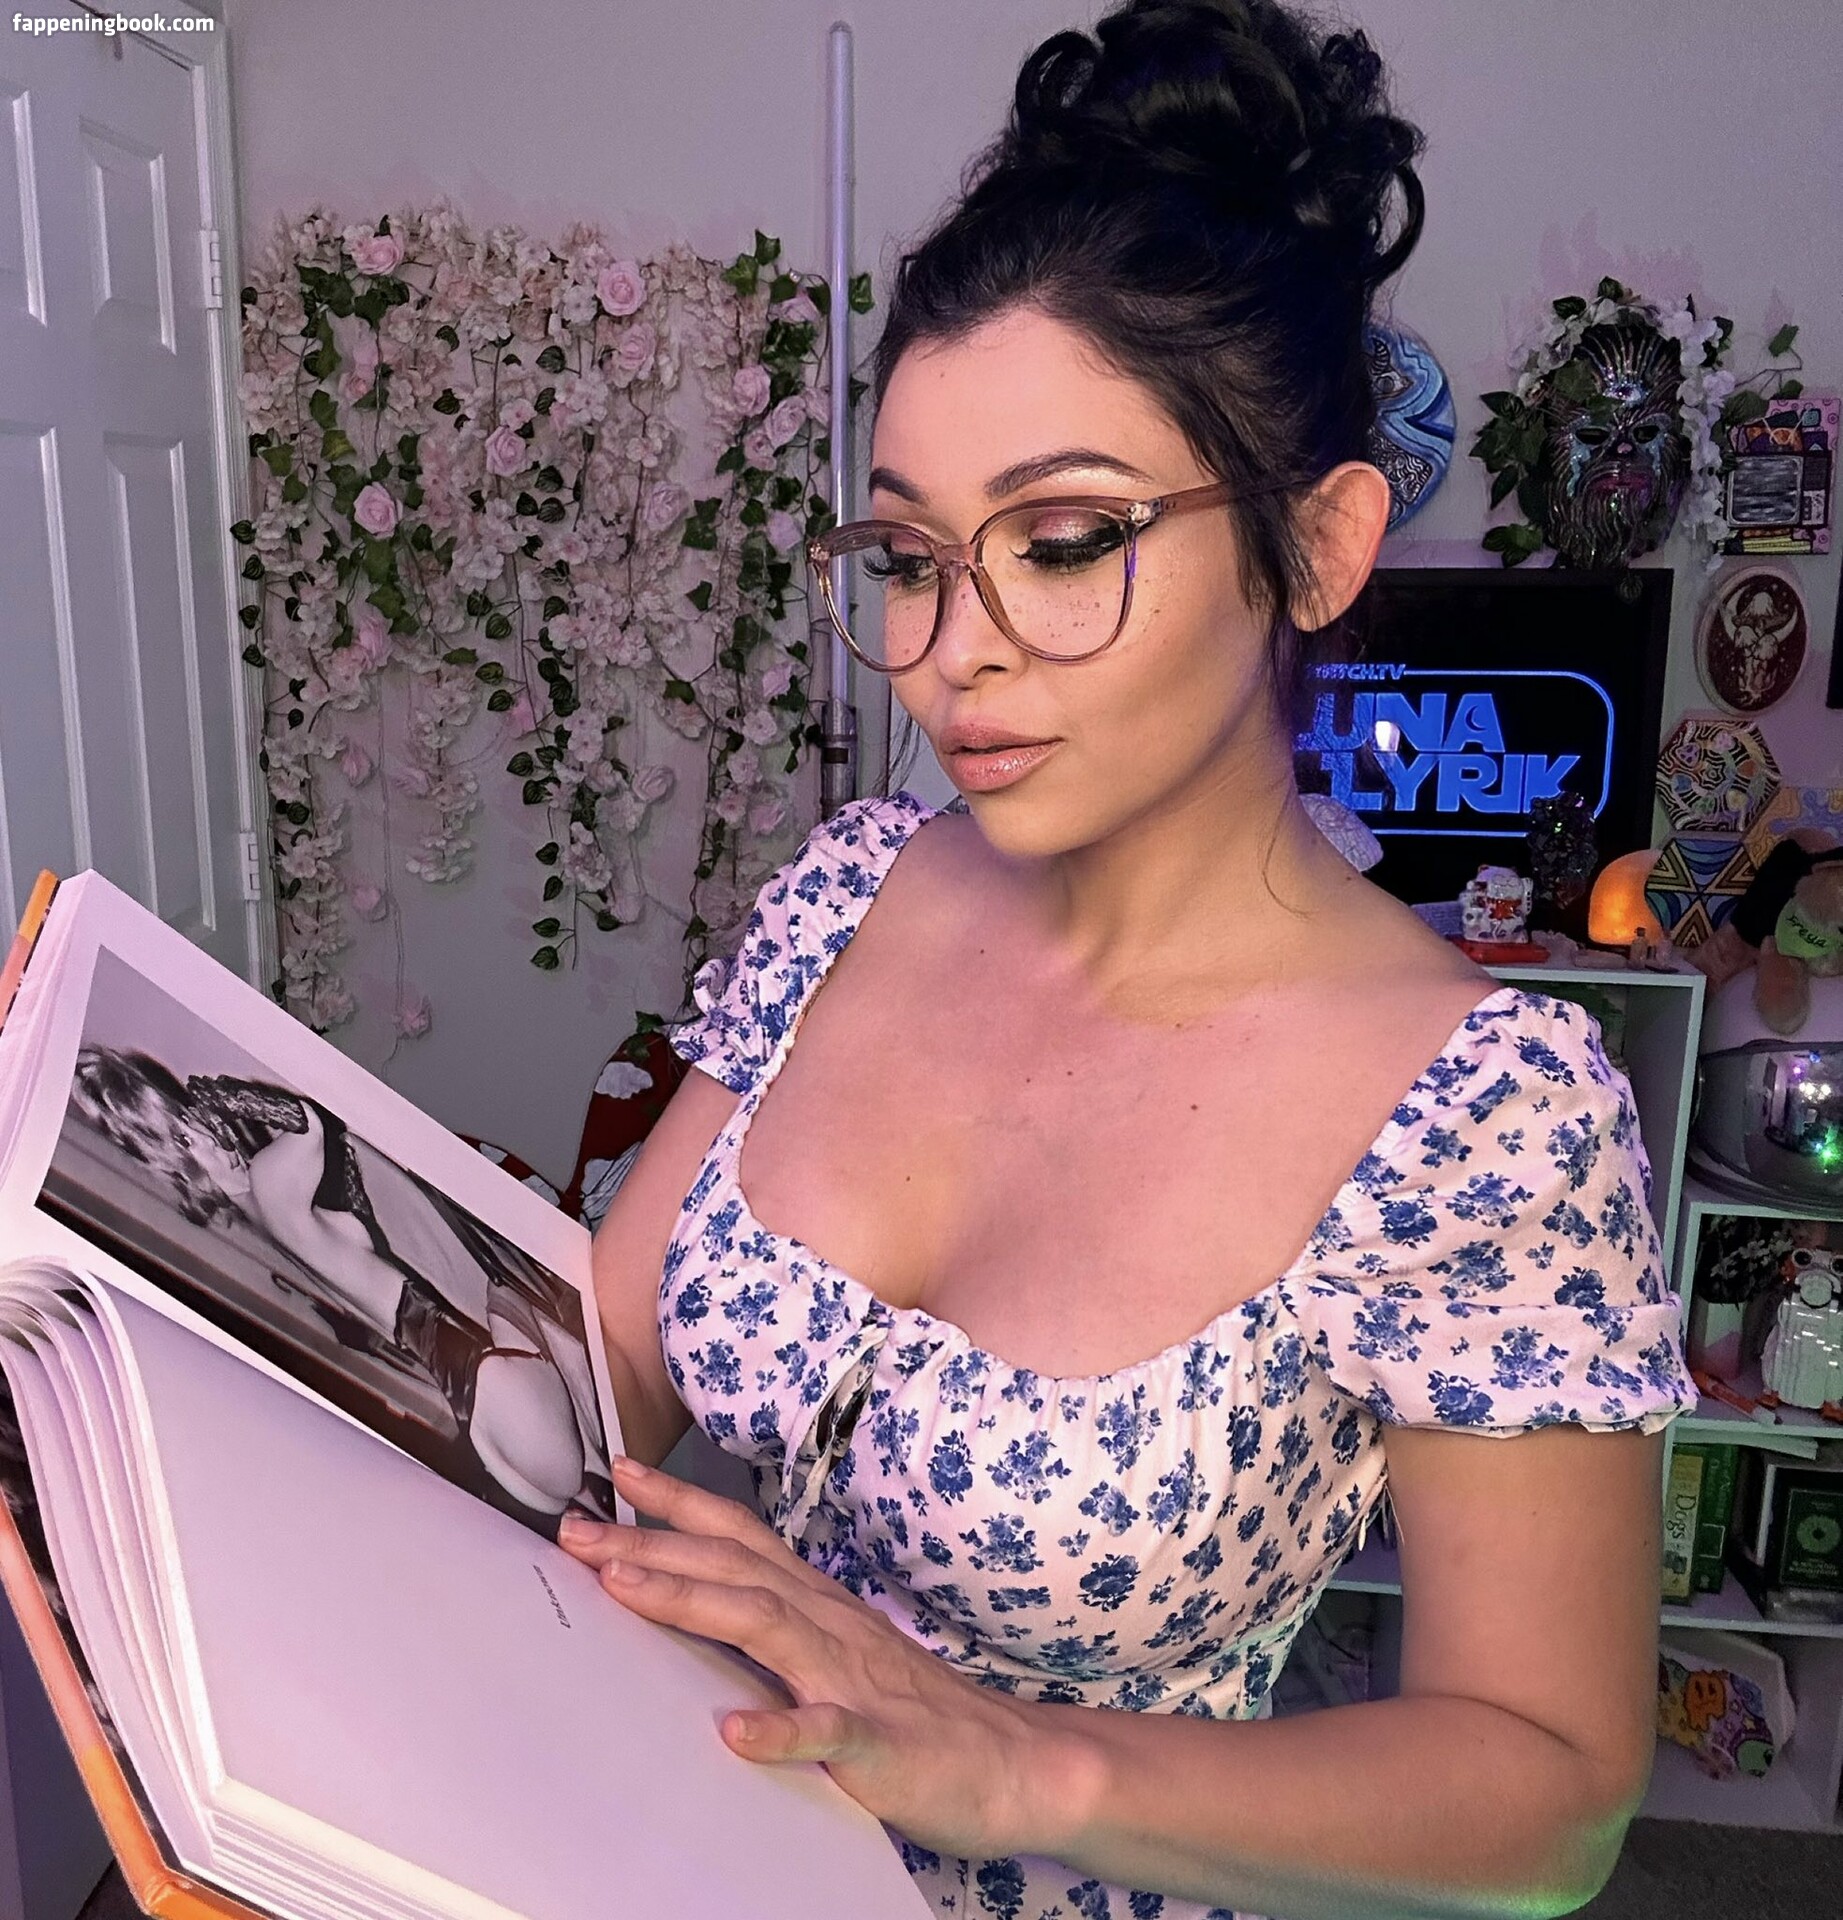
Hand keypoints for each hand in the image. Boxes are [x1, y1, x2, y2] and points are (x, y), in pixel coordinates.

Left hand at [557, 1454, 1088, 1859]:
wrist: (1014, 1763)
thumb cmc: (918, 1713)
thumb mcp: (839, 1655)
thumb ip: (779, 1629)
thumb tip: (703, 1606)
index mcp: (818, 1604)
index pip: (739, 1536)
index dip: (677, 1502)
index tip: (616, 1473)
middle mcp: (829, 1623)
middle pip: (732, 1566)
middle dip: (649, 1543)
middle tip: (576, 1529)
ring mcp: (853, 1679)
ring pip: (765, 1624)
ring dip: (692, 1601)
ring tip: (624, 1588)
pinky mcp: (879, 1743)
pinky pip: (826, 1733)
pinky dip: (780, 1728)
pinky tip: (735, 1730)